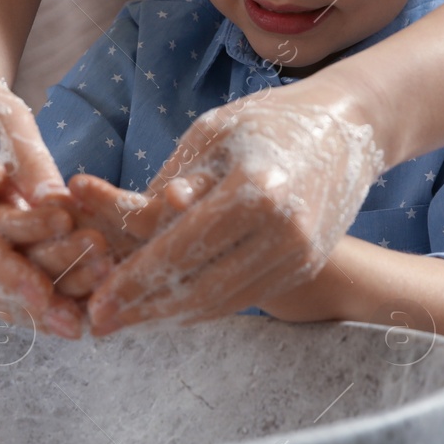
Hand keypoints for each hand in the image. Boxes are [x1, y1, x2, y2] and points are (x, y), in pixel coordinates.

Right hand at [0, 67, 83, 336]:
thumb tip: (56, 201)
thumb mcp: (9, 123)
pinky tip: (53, 316)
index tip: (42, 293)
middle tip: (72, 320)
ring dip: (26, 310)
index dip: (5, 270)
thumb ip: (31, 163)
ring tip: (73, 323)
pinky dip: (18, 302)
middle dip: (25, 299)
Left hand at [83, 91, 386, 334]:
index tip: (97, 304)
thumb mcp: (211, 135)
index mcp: (257, 190)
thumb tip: (134, 229)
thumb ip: (172, 184)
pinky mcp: (305, 264)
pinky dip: (204, 305)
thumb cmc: (268, 120)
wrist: (347, 127)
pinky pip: (245, 294)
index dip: (135, 282)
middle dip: (146, 310)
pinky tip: (170, 307)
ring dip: (171, 315)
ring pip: (223, 300)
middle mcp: (285, 230)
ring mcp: (300, 254)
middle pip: (202, 289)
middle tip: (100, 323)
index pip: (182, 250)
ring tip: (129, 319)